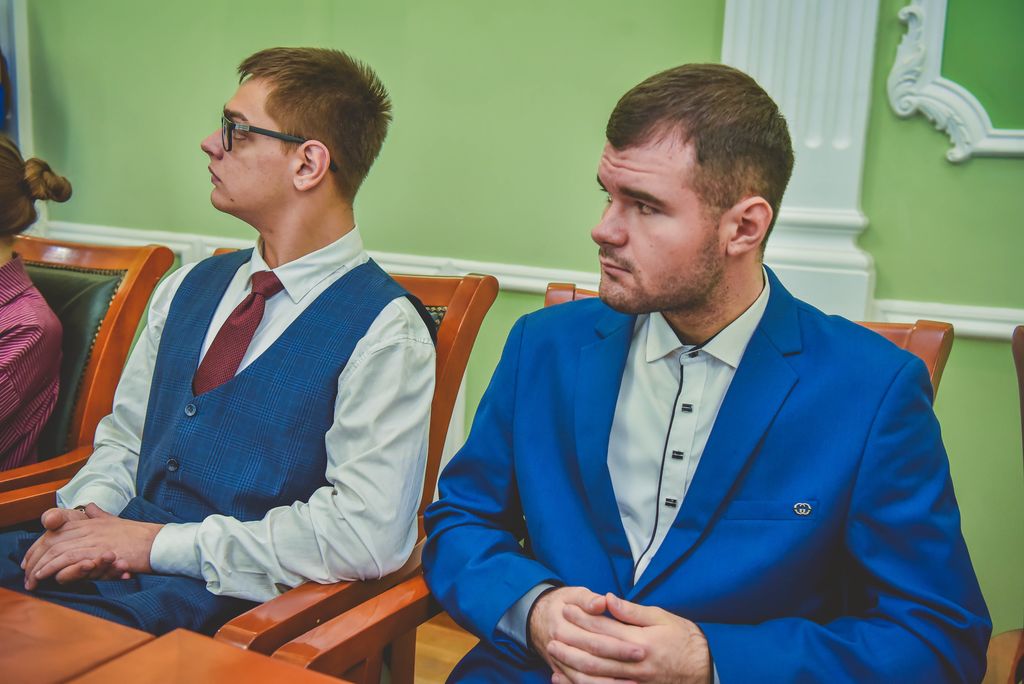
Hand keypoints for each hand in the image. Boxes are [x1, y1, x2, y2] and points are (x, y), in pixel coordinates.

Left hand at [21, 504, 159, 589]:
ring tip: (31, 578)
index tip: (29, 558)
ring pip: (57, 550)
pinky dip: (53, 567)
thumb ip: (100, 515)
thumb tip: (89, 506)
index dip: (39, 544)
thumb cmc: (141, 536)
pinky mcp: (98, 551)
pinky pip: (69, 559)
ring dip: (40, 566)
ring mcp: (94, 538)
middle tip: (25, 572)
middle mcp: (89, 527)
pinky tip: (44, 576)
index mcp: (91, 521)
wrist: (157, 543)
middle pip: (53, 541)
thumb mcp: (117, 521)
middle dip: (35, 557)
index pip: (56, 531)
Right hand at [529, 586, 643, 678]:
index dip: (618, 645)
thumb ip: (588, 599)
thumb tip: (603, 601)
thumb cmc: (561, 603)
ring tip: (634, 683)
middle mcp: (559, 646)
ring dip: (608, 683)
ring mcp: (558, 662)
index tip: (641, 647)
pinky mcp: (560, 671)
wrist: (536, 617)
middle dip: (618, 666)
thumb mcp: (573, 594)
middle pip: (590, 662)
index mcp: (563, 625)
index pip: (594, 639)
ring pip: (583, 679)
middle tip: (642, 664)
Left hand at [548, 593, 711, 683]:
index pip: (604, 628)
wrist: (704, 670)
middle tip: (553, 633)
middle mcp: (635, 663)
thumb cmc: (684, 639)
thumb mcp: (662, 618)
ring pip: (596, 676)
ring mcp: (635, 681)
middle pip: (595, 653)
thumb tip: (608, 599)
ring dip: (572, 665)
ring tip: (555, 654)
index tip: (566, 609)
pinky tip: (569, 679)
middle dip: (571, 642)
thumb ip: (632, 612)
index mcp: (641, 640)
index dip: (582, 618)